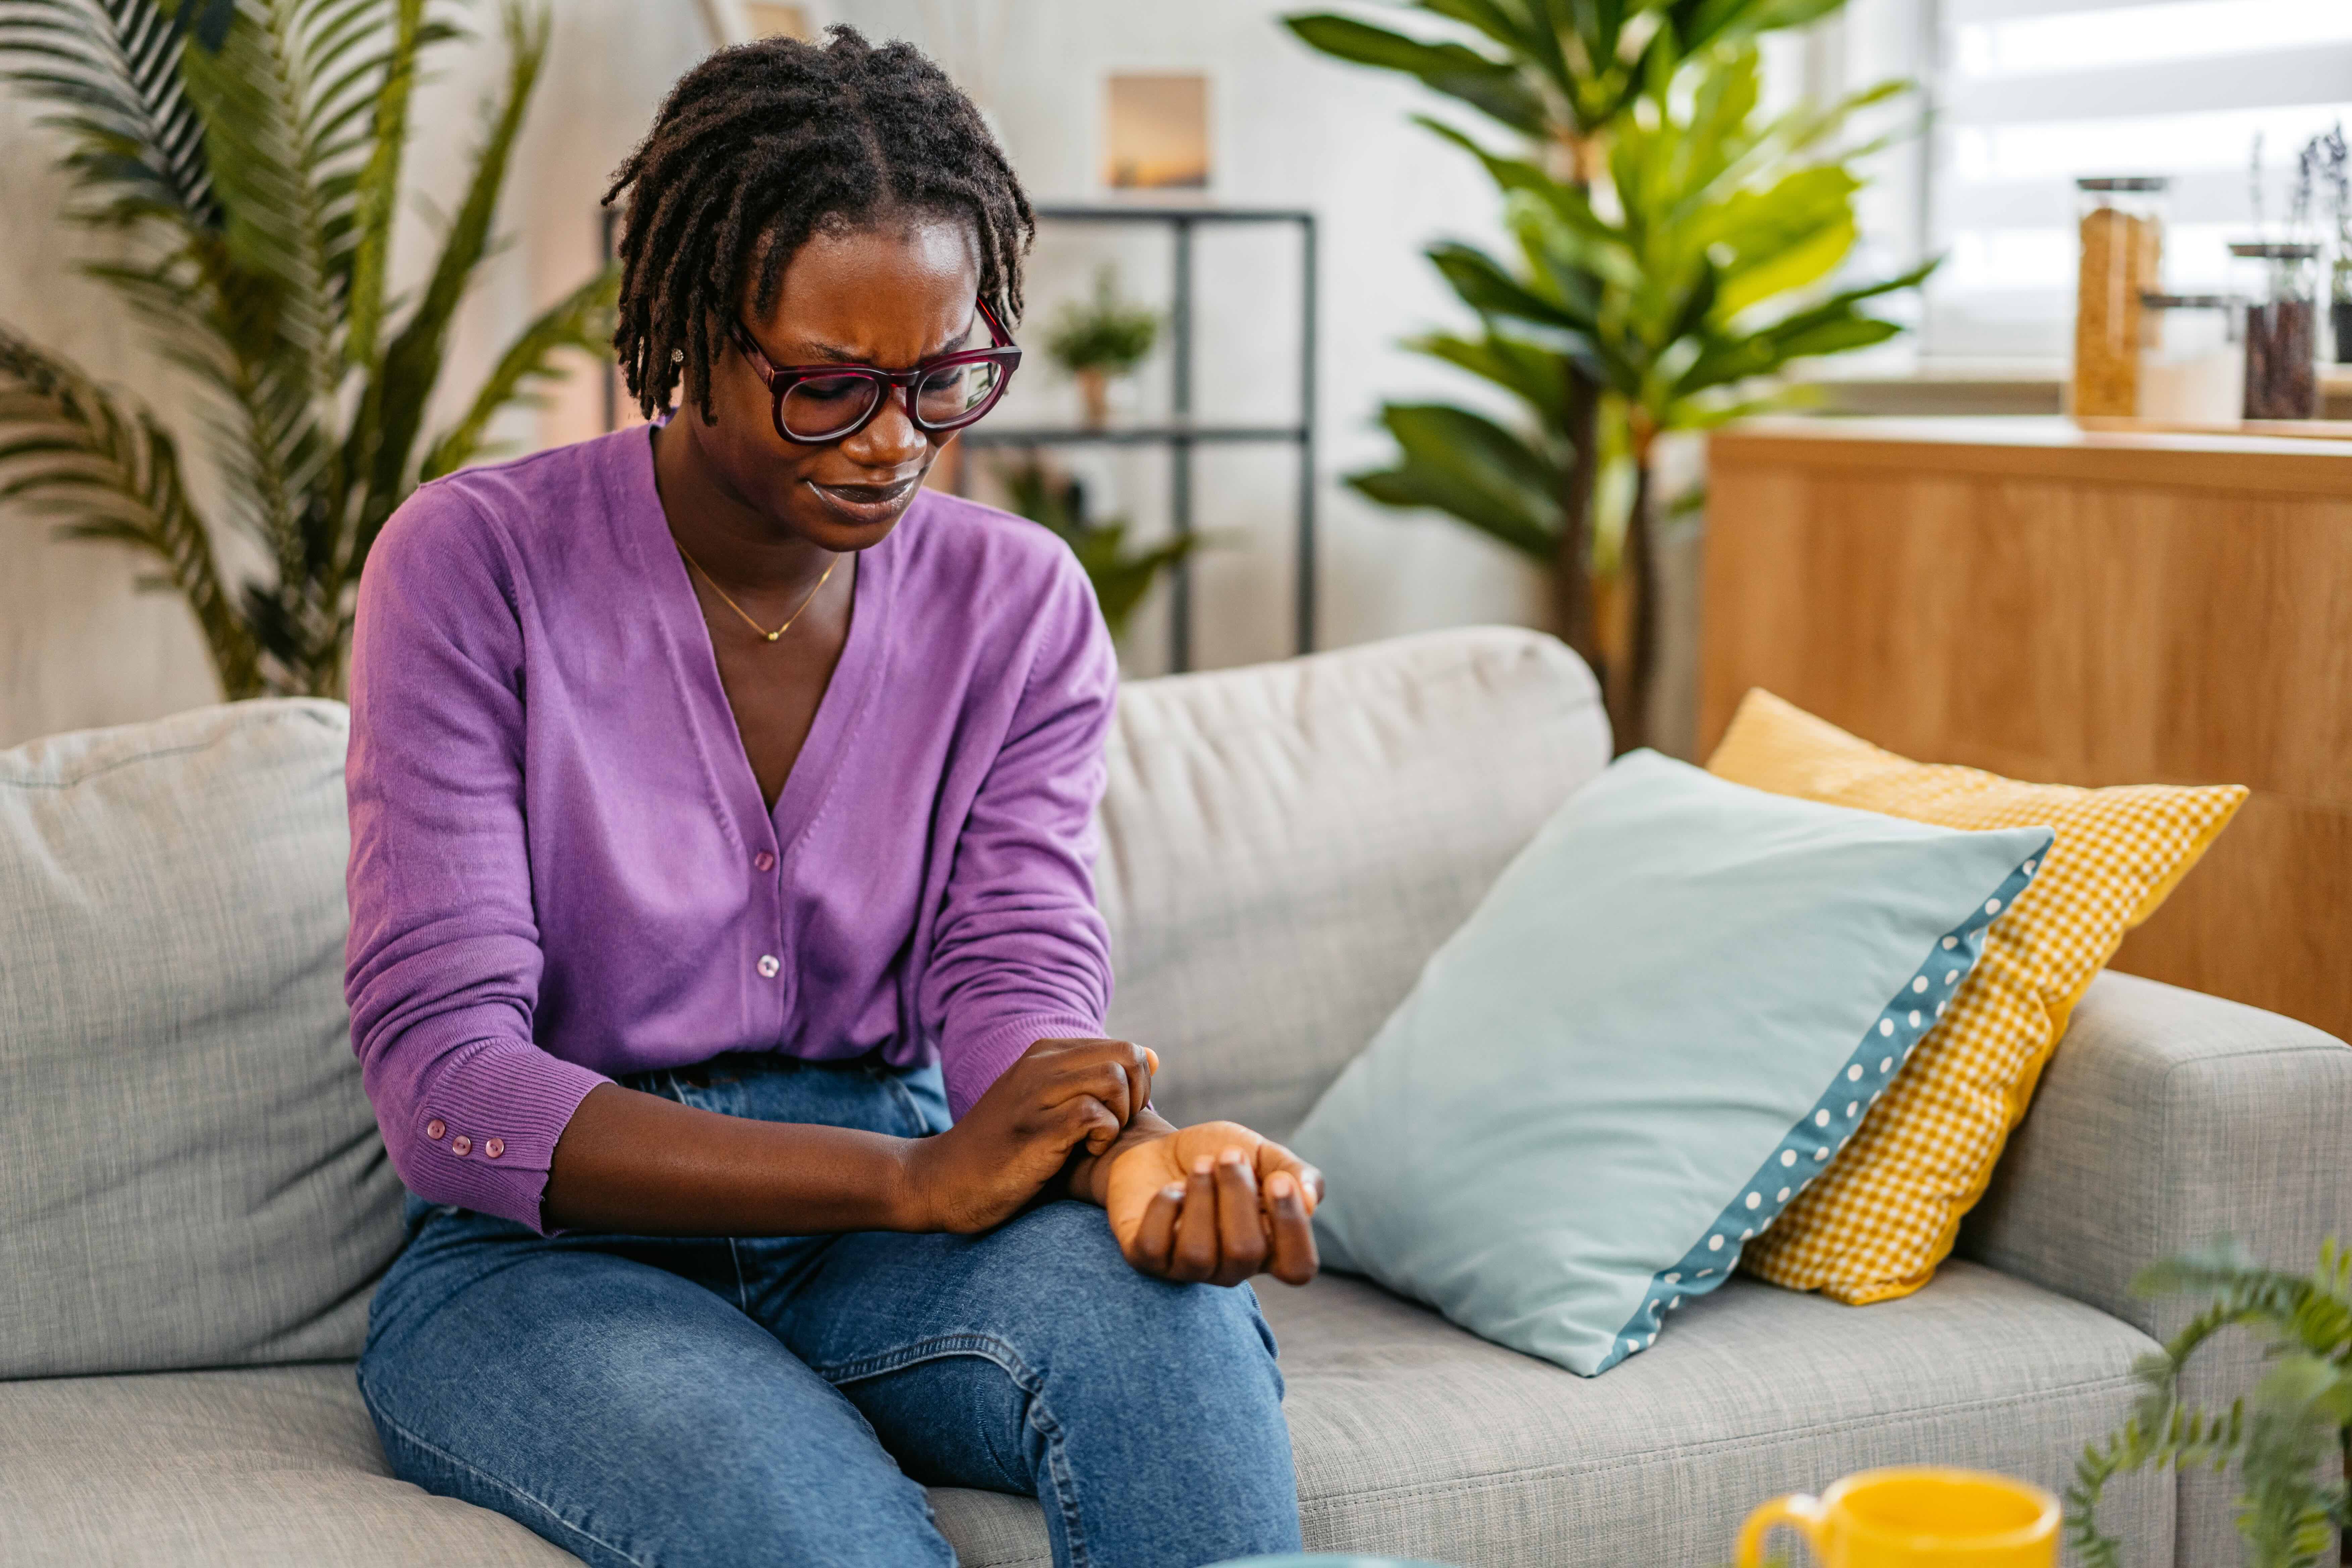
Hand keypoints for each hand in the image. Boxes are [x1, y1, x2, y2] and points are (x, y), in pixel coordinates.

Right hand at [901, 1037, 1154, 1233]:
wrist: (939, 1180)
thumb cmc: (1002, 1149)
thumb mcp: (1043, 1101)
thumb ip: (1090, 1079)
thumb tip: (1152, 1058)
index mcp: (1044, 1054)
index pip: (1123, 1046)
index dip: (1137, 1086)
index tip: (1119, 1116)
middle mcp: (1040, 1065)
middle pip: (1127, 1055)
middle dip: (1138, 1096)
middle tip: (1115, 1129)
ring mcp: (1035, 1095)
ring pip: (1114, 1079)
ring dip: (1120, 1116)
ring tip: (1095, 1140)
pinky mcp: (1034, 1129)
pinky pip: (1094, 1115)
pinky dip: (1101, 1137)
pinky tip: (1081, 1153)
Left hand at [1101, 1121, 1322, 1286]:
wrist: (1158, 1146)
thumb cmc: (1217, 1154)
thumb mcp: (1260, 1153)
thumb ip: (1294, 1172)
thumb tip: (1311, 1199)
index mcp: (1269, 1247)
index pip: (1297, 1267)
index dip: (1291, 1229)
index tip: (1277, 1180)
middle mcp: (1231, 1267)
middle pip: (1246, 1253)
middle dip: (1237, 1195)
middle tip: (1228, 1155)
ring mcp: (1187, 1268)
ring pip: (1199, 1254)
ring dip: (1201, 1197)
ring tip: (1199, 1166)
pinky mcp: (1147, 1259)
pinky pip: (1154, 1248)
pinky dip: (1164, 1208)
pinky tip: (1170, 1188)